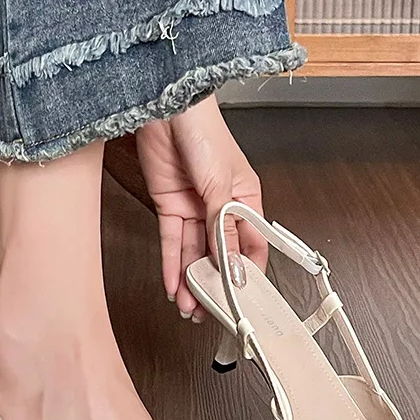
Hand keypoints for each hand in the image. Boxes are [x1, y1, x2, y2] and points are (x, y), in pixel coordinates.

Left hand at [135, 96, 267, 318]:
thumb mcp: (220, 187)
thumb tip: (234, 266)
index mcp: (246, 199)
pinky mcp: (169, 206)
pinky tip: (173, 285)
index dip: (249, 273)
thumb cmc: (204, 132)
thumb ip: (224, 230)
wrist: (166, 109)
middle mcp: (221, 207)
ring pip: (194, 253)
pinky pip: (171, 242)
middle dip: (215, 283)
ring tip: (190, 307)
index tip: (245, 299)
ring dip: (190, 280)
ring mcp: (194, 208)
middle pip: (220, 254)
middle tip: (211, 311)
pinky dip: (171, 265)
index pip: (253, 246)